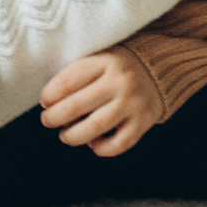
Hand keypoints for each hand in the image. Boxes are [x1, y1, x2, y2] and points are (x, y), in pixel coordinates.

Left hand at [41, 48, 163, 154]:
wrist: (162, 68)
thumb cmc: (118, 68)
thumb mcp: (100, 59)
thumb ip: (78, 74)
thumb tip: (49, 103)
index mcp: (106, 61)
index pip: (68, 81)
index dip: (49, 95)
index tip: (45, 101)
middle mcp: (120, 81)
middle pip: (76, 106)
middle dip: (54, 117)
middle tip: (48, 121)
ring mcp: (133, 102)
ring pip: (94, 128)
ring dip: (72, 136)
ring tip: (65, 135)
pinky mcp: (144, 121)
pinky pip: (117, 144)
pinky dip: (101, 148)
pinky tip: (93, 143)